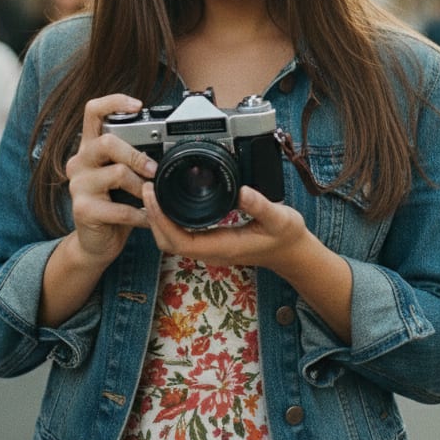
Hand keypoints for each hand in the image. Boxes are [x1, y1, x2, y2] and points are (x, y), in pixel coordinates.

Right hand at [65, 94, 157, 266]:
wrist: (96, 242)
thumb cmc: (115, 204)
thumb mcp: (124, 176)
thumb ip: (134, 157)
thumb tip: (167, 147)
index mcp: (90, 148)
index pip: (92, 112)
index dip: (113, 102)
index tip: (137, 105)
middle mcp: (79, 162)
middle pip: (106, 142)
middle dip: (136, 154)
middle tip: (154, 169)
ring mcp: (77, 186)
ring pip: (116, 174)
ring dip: (141, 187)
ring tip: (152, 197)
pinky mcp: (82, 210)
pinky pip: (119, 208)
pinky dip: (140, 214)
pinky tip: (147, 218)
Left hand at [141, 182, 310, 270]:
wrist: (292, 252)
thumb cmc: (286, 237)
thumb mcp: (279, 218)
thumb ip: (261, 206)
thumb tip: (242, 191)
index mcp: (222, 247)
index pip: (179, 240)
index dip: (161, 219)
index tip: (153, 194)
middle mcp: (211, 251)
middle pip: (168, 242)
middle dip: (153, 217)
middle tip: (147, 187)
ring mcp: (210, 248)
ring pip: (172, 240)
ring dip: (158, 218)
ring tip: (152, 191)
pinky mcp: (211, 242)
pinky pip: (181, 235)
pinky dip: (169, 220)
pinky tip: (169, 202)